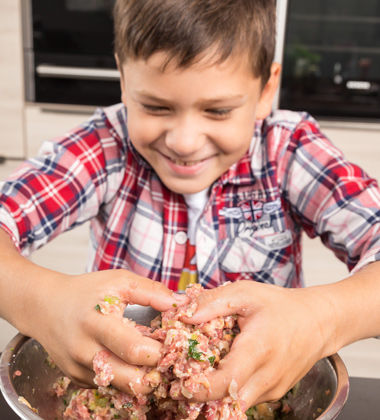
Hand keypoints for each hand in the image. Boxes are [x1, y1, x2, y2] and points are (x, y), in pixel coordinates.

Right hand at [28, 269, 186, 394]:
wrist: (46, 306)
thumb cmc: (86, 291)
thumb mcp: (119, 281)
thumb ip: (151, 291)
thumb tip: (179, 304)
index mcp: (98, 322)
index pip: (134, 350)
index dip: (159, 352)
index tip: (173, 345)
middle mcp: (85, 350)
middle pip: (129, 380)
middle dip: (154, 375)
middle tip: (166, 360)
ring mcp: (78, 368)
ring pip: (119, 388)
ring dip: (140, 380)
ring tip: (150, 362)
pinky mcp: (75, 378)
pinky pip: (107, 386)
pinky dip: (122, 379)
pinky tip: (128, 362)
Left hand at [182, 281, 337, 407]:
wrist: (319, 321)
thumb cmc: (282, 305)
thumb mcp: (245, 293)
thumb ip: (212, 302)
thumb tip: (183, 315)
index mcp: (258, 350)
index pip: (223, 384)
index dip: (197, 388)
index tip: (179, 381)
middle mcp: (267, 377)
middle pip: (226, 403)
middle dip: (200, 395)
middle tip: (181, 380)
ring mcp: (272, 389)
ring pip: (235, 404)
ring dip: (214, 394)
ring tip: (200, 373)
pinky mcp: (274, 393)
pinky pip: (246, 398)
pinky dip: (229, 391)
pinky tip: (221, 371)